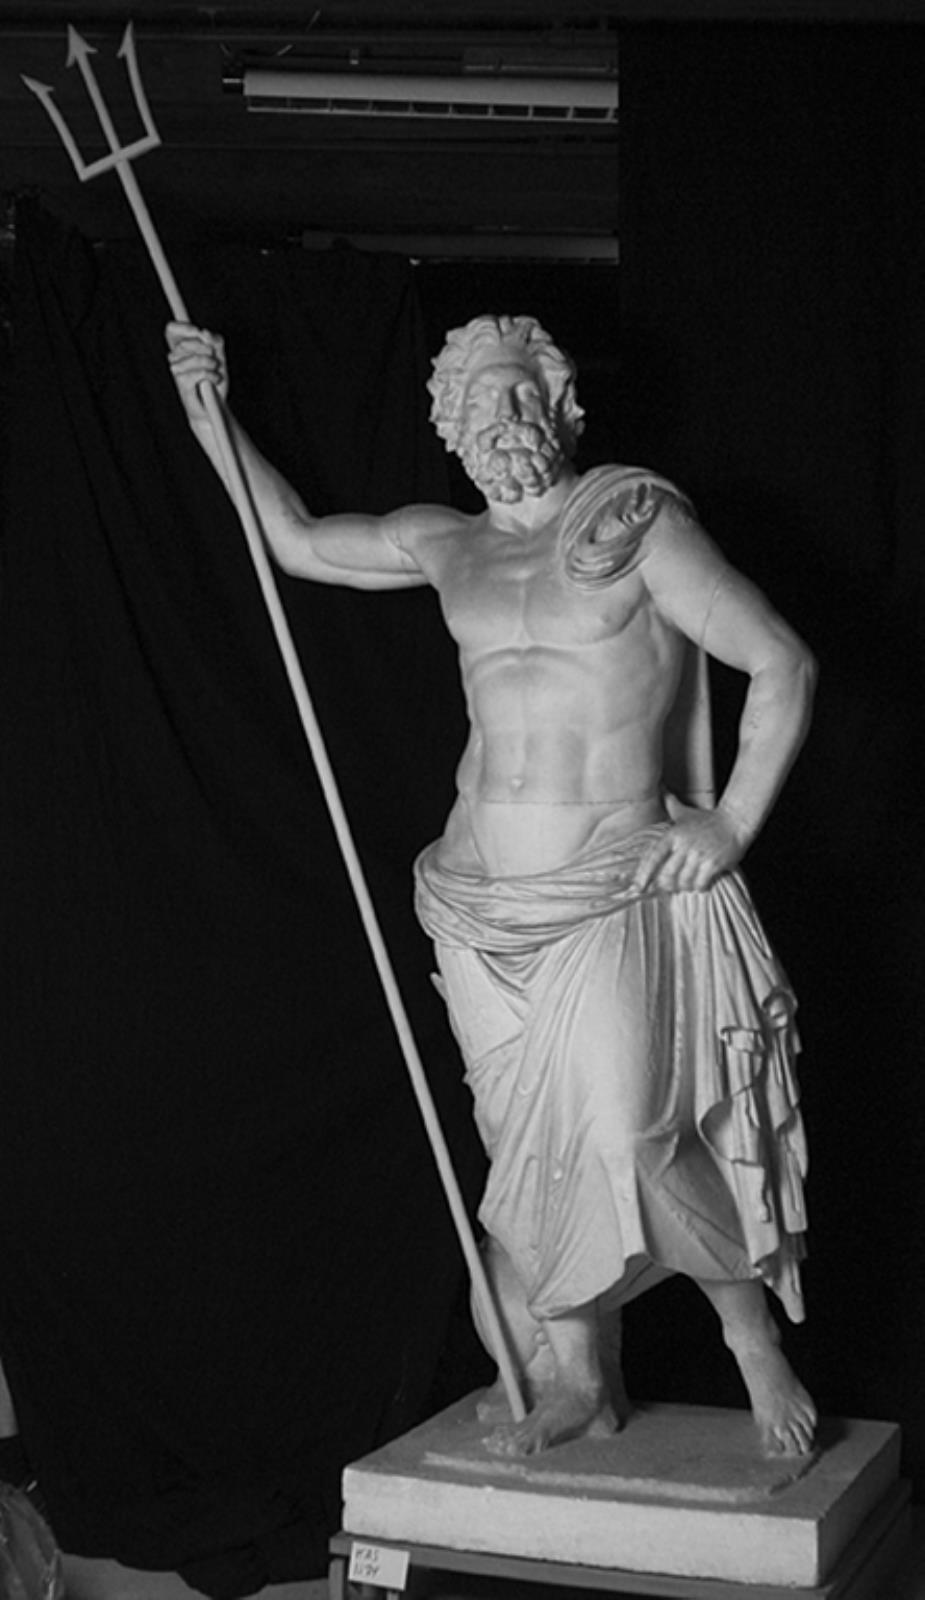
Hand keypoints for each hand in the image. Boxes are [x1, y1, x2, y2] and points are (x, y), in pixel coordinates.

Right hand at [165, 321, 227, 422]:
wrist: (214, 406)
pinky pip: (199, 372)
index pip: (171, 329)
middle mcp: (175, 358)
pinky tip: (214, 380)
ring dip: (211, 364)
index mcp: (181, 347)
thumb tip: (205, 332)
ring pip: (195, 358)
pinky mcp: (182, 384)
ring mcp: (176, 371)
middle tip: (215, 360)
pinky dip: (211, 375)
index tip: (198, 331)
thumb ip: (215, 341)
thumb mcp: (220, 356)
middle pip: (186, 342)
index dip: (183, 327)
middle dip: (206, 349)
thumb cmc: (215, 380)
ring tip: (215, 372)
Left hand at [632, 805, 749, 893]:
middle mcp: (684, 845)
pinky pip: (700, 883)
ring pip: (684, 881)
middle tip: (671, 887)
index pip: (654, 857)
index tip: (639, 887)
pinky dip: (699, 887)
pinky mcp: (713, 863)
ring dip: (685, 887)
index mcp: (673, 835)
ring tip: (688, 885)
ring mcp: (699, 855)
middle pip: (668, 875)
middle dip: (668, 885)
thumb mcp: (686, 812)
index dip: (644, 874)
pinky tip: (701, 885)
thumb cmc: (709, 820)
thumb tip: (661, 789)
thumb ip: (671, 803)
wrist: (736, 821)